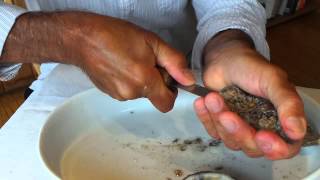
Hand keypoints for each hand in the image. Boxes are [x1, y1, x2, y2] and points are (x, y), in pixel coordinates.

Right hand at [1, 11, 194, 111]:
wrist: (81, 39)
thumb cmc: (115, 35)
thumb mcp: (151, 42)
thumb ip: (174, 62)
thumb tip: (189, 81)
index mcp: (144, 80)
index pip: (167, 103)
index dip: (172, 92)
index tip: (167, 77)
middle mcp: (131, 93)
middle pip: (154, 95)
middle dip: (156, 80)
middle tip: (145, 59)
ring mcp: (118, 95)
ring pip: (140, 92)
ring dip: (141, 80)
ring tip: (130, 59)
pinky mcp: (109, 94)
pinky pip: (128, 91)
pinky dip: (129, 81)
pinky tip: (120, 65)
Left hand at [193, 30, 305, 159]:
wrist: (224, 59)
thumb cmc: (250, 67)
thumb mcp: (272, 80)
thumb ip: (287, 103)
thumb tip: (296, 131)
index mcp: (281, 120)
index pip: (285, 147)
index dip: (275, 148)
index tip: (262, 135)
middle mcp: (262, 129)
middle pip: (253, 148)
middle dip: (239, 131)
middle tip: (227, 114)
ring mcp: (240, 129)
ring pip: (231, 142)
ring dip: (219, 121)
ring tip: (213, 98)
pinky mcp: (221, 126)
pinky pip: (213, 132)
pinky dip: (206, 118)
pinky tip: (203, 103)